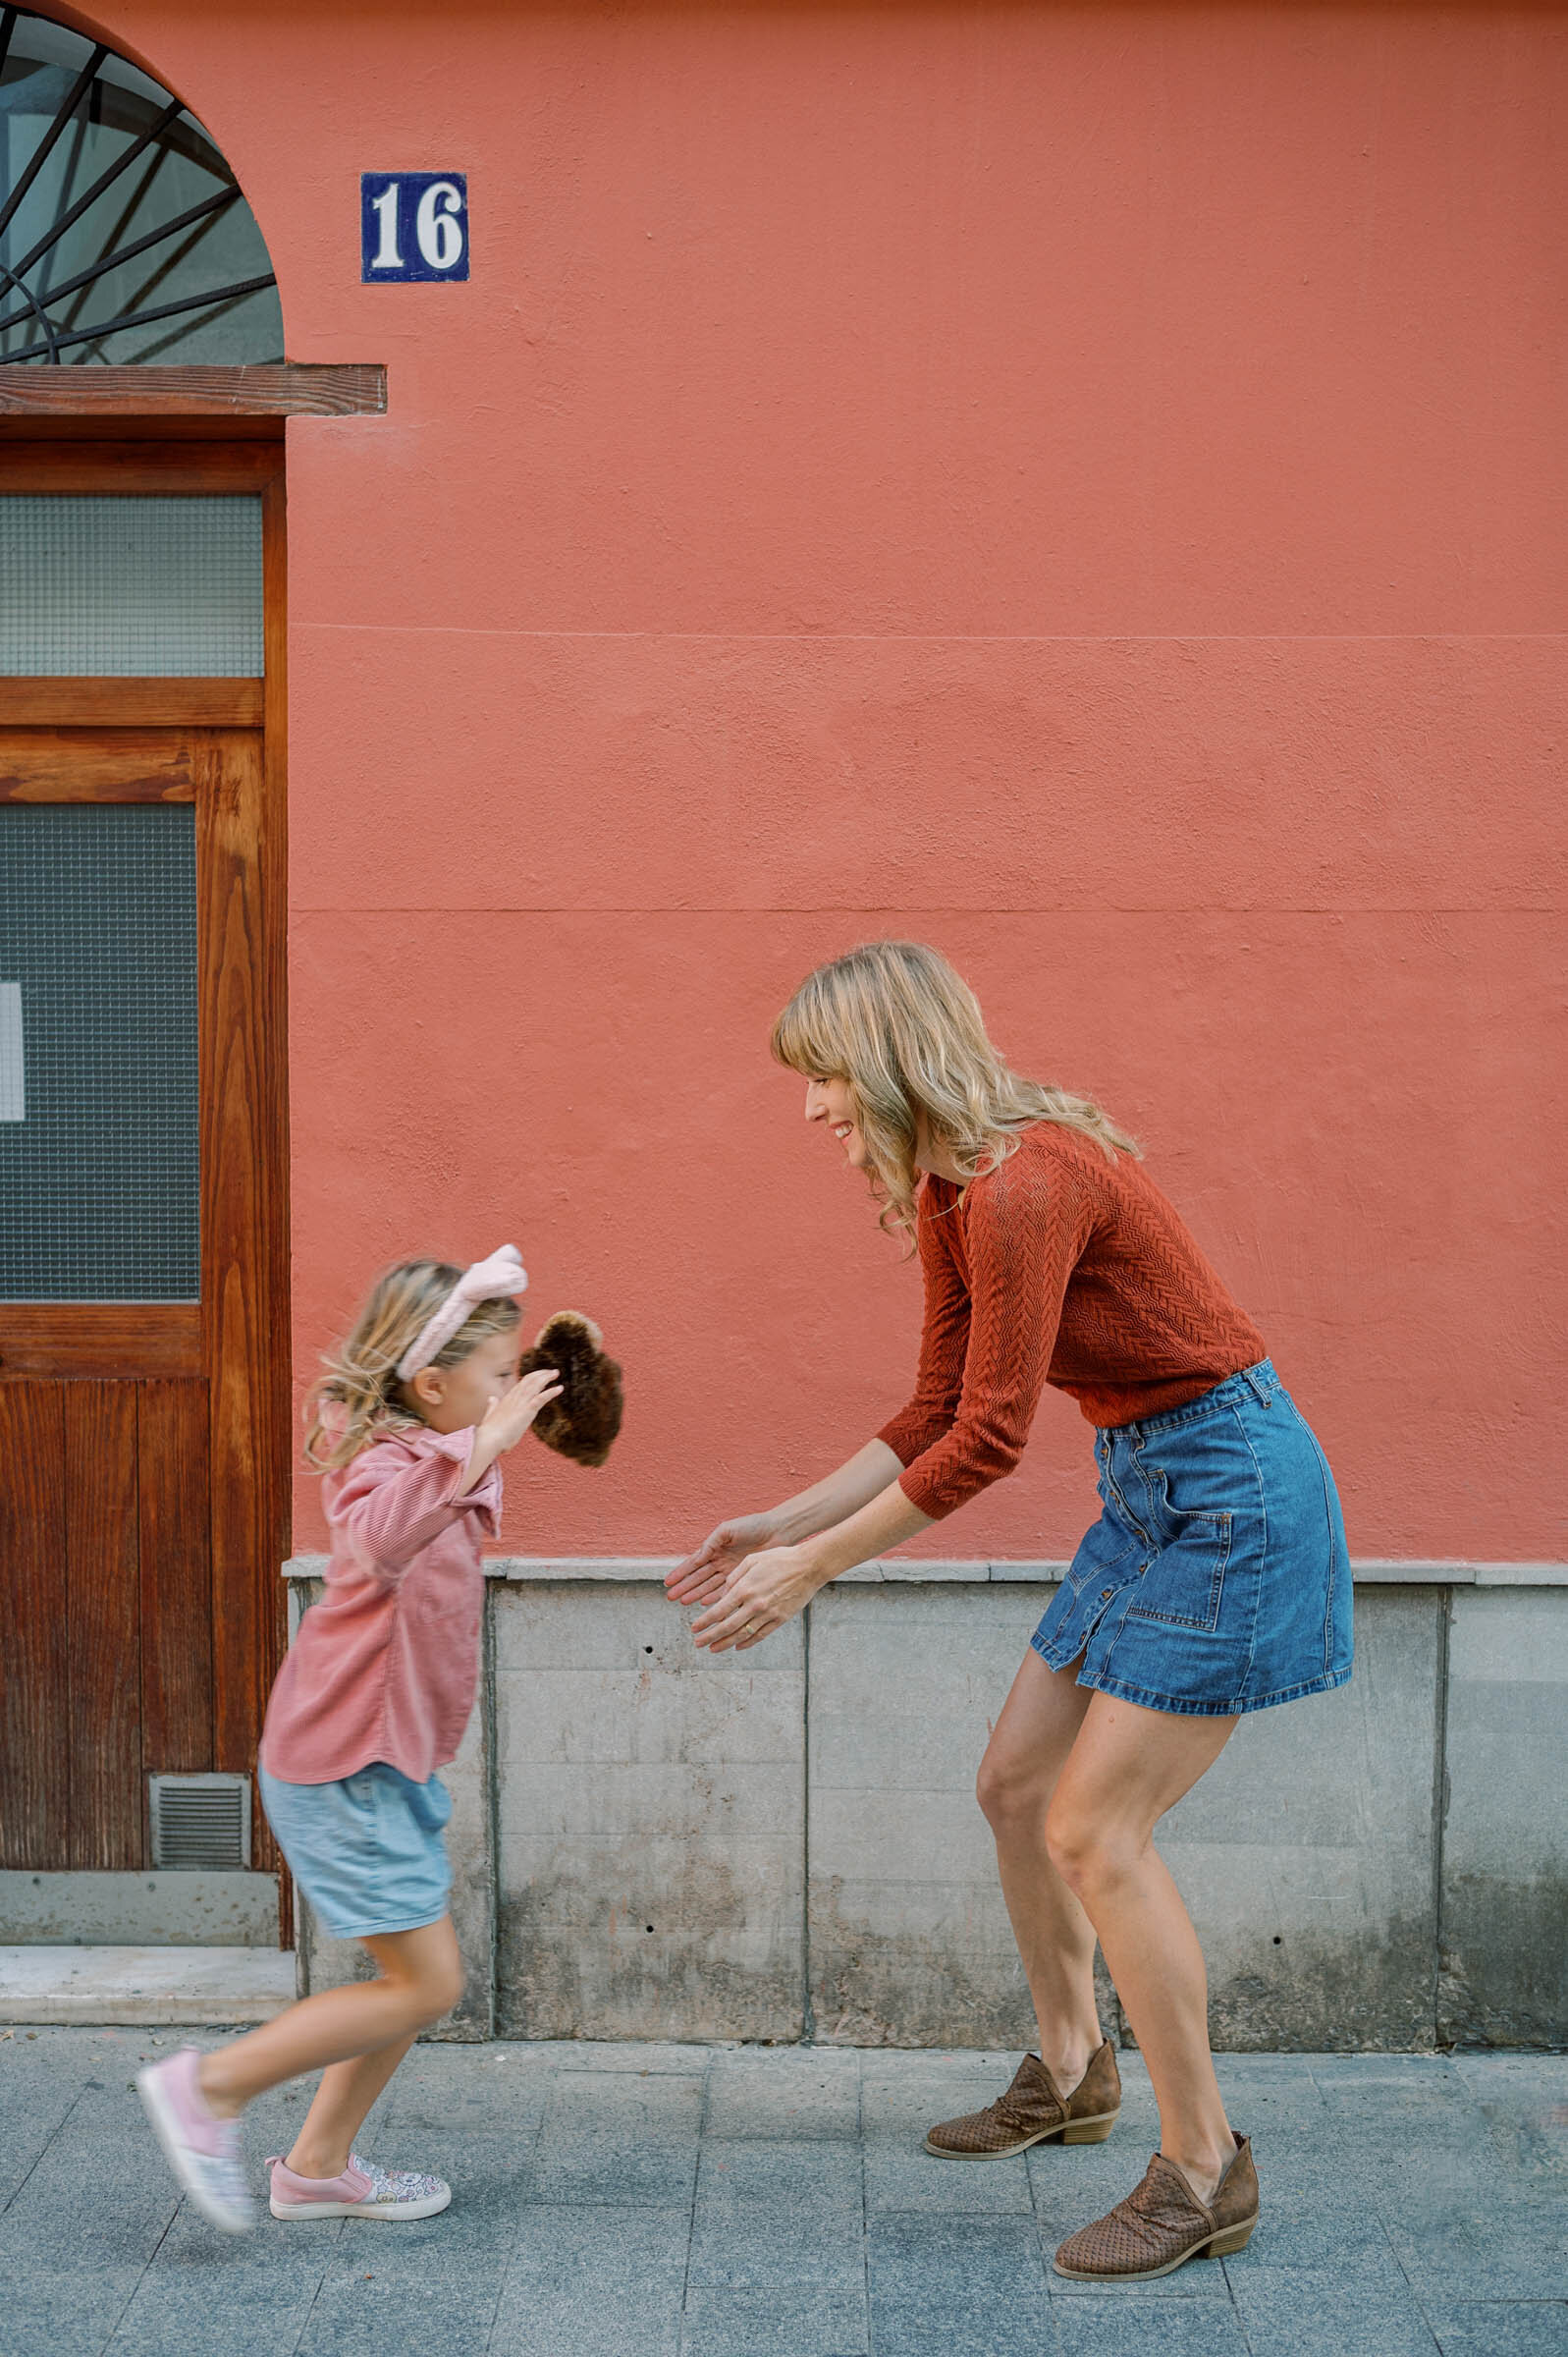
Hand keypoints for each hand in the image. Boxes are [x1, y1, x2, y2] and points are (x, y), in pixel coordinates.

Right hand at [479, 1368, 561, 1454]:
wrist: (489, 1440)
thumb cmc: (490, 1433)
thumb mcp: (491, 1416)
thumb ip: (492, 1406)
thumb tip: (492, 1398)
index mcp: (507, 1399)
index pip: (521, 1384)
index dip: (532, 1378)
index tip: (541, 1376)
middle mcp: (514, 1398)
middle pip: (530, 1380)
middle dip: (541, 1374)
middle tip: (552, 1371)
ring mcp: (521, 1403)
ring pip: (536, 1385)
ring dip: (547, 1378)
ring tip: (556, 1373)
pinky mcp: (527, 1410)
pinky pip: (542, 1398)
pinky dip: (551, 1392)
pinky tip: (560, 1388)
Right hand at [665, 1513, 783, 1610]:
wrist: (777, 1531)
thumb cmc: (752, 1526)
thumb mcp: (727, 1530)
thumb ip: (711, 1542)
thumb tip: (697, 1557)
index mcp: (715, 1548)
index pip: (693, 1563)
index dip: (680, 1573)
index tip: (668, 1582)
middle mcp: (720, 1561)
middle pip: (698, 1577)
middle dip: (684, 1587)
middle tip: (670, 1597)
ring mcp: (731, 1571)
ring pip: (709, 1585)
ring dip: (696, 1594)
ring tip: (683, 1602)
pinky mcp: (742, 1578)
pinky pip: (726, 1590)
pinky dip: (715, 1597)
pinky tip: (705, 1603)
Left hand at [689, 1543, 825, 1652]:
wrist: (808, 1567)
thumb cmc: (779, 1559)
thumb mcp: (752, 1560)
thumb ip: (734, 1577)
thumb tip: (722, 1594)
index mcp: (744, 1588)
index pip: (718, 1611)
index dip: (704, 1622)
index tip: (694, 1628)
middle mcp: (754, 1604)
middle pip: (726, 1627)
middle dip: (710, 1637)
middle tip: (698, 1643)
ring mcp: (768, 1614)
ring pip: (742, 1635)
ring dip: (725, 1643)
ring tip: (713, 1649)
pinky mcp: (780, 1619)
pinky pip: (760, 1635)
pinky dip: (747, 1643)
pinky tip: (737, 1646)